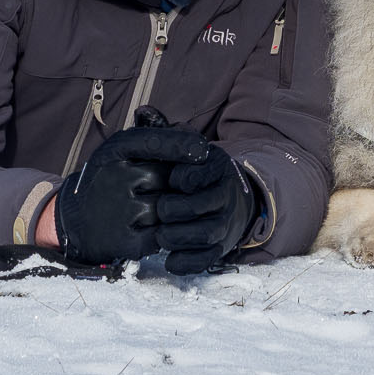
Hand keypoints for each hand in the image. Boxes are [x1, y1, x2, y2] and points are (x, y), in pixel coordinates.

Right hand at [54, 125, 209, 264]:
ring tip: (155, 210)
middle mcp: (114, 177)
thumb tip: (191, 132)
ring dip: (170, 211)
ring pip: (167, 207)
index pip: (154, 142)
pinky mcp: (124, 240)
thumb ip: (153, 138)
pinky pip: (162, 235)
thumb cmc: (110, 181)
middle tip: (169, 189)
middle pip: (167, 177)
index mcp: (113, 151)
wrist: (75, 221)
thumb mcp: (121, 153)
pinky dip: (163, 233)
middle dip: (175, 184)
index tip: (203, 150)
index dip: (182, 144)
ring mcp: (119, 210)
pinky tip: (152, 228)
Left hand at [156, 144, 260, 274]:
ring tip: (161, 234)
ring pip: (207, 234)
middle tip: (161, 209)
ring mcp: (225, 224)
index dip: (181, 179)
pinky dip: (186, 262)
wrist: (227, 200)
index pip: (198, 174)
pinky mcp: (220, 247)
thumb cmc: (197, 172)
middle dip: (176, 210)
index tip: (172, 180)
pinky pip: (206, 259)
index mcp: (218, 168)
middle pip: (203, 206)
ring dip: (178, 236)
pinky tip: (169, 258)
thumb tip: (145, 112)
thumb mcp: (190, 149)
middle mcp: (227, 196)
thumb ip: (169, 135)